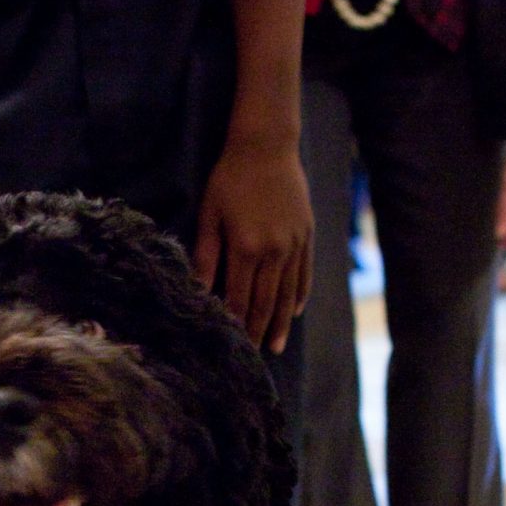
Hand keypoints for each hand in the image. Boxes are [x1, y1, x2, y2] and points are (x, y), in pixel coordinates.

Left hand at [193, 136, 312, 351]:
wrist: (267, 147)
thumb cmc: (230, 179)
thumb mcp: (210, 214)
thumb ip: (206, 255)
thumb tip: (199, 291)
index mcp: (246, 248)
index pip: (241, 298)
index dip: (236, 325)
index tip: (231, 346)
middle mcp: (275, 252)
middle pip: (266, 303)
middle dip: (259, 332)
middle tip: (253, 358)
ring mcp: (295, 245)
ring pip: (288, 294)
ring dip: (281, 323)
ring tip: (276, 346)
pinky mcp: (307, 235)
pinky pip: (305, 274)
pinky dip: (299, 296)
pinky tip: (294, 312)